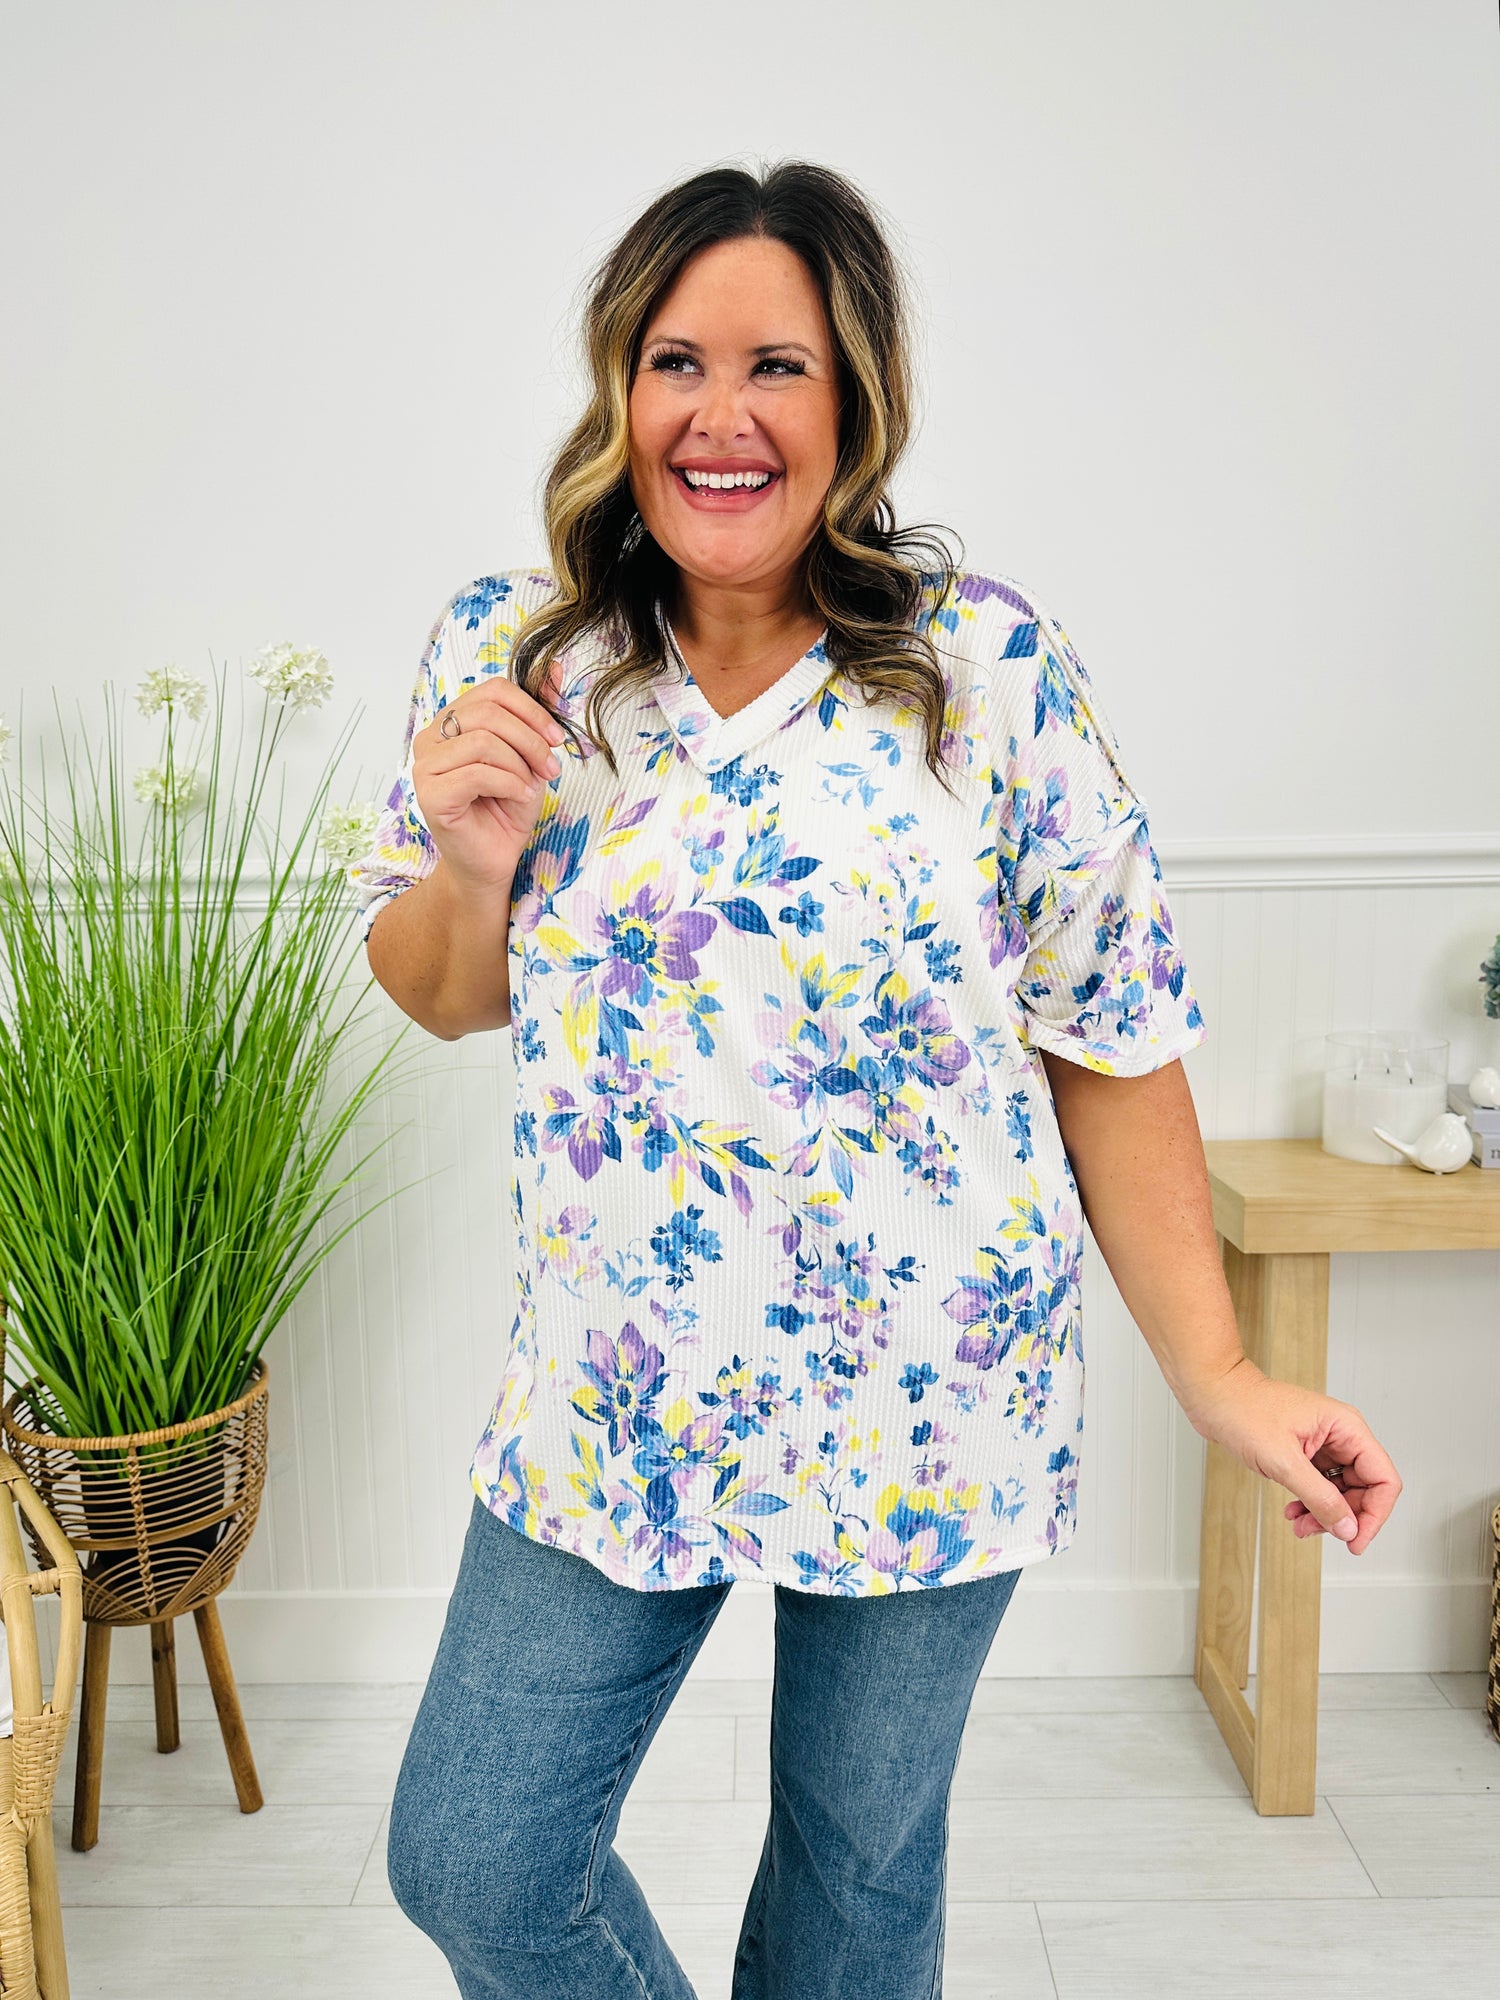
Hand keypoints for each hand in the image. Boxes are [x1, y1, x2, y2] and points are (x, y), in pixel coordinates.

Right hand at [413, 660, 567, 893]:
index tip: (556, 738)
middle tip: (551, 768)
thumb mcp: (529, 756)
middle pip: (487, 712)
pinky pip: (477, 773)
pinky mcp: (429, 795)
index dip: (531, 709)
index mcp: (452, 722)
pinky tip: (520, 797)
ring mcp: (424, 766)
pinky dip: (510, 784)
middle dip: (530, 739)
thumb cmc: (506, 809)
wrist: (492, 861)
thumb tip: (555, 669)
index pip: (492, 691)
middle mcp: (430, 738)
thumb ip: (537, 715)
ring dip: (520, 766)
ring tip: (532, 787)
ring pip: (483, 742)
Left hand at [1184, 1356, 1401, 1554]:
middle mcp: (1340, 1436)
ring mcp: (1323, 1444)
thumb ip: (1319, 1497)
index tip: (1355, 1540)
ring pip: (1340, 1492)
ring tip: (1299, 1524)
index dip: (1375, 1514)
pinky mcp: (1304, 1453)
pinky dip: (1309, 1503)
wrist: (1212, 1394)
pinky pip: (1320, 1487)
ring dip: (1323, 1514)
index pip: (1384, 1479)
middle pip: (1364, 1490)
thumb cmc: (1243, 1409)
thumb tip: (1347, 1528)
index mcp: (1347, 1428)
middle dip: (1343, 1517)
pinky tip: (1292, 1512)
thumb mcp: (1283, 1460)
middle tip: (1316, 1531)